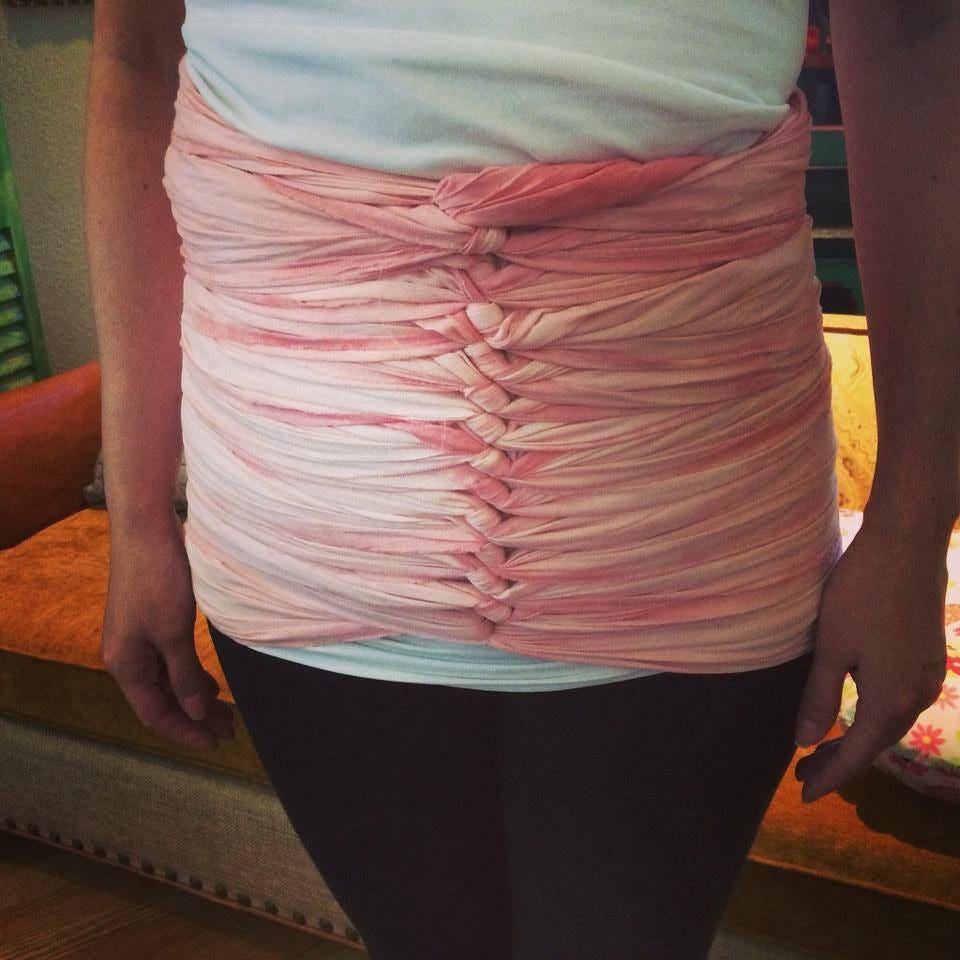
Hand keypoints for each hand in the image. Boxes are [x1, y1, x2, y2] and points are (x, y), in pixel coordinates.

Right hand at [100, 513, 234, 752]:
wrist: (146, 530)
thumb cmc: (158, 579)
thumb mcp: (174, 632)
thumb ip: (184, 675)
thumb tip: (192, 712)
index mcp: (126, 666)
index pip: (156, 714)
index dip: (186, 732)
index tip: (216, 744)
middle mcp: (127, 657)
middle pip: (164, 700)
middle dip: (195, 717)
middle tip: (230, 731)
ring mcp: (138, 640)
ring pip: (169, 681)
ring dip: (196, 698)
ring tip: (226, 712)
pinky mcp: (152, 623)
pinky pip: (171, 662)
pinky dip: (192, 676)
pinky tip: (211, 684)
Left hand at [793, 511, 948, 802]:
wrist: (907, 546)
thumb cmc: (862, 594)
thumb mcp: (832, 649)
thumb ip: (819, 698)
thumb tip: (805, 742)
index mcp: (892, 700)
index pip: (857, 754)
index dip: (830, 777)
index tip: (802, 795)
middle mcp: (917, 696)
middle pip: (875, 743)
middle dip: (838, 761)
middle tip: (801, 773)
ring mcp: (928, 676)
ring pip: (888, 723)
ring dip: (855, 738)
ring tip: (819, 747)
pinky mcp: (927, 657)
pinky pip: (898, 701)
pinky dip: (871, 716)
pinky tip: (852, 711)